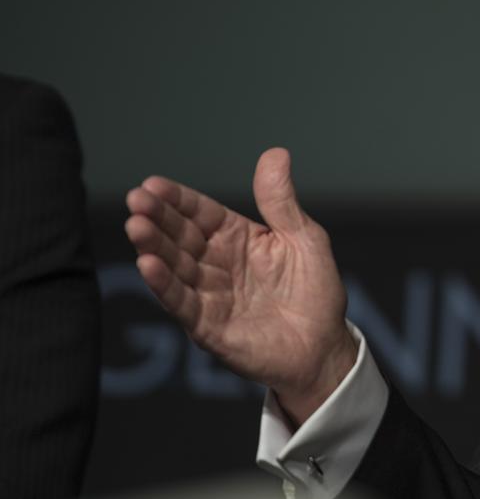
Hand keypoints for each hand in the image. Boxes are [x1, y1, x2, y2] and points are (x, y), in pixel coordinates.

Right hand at [125, 148, 355, 423]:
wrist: (324, 345)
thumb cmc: (314, 289)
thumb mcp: (304, 238)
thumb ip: (282, 202)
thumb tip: (275, 153)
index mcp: (237, 237)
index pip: (200, 212)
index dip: (177, 199)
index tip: (152, 184)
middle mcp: (216, 263)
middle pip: (180, 236)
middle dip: (157, 218)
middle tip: (136, 200)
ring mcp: (209, 294)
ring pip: (174, 267)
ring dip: (153, 247)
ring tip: (136, 226)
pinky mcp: (208, 326)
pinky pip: (182, 303)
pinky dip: (164, 285)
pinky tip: (148, 265)